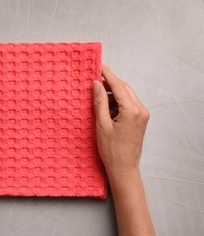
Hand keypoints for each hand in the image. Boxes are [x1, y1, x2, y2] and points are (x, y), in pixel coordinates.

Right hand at [92, 64, 149, 183]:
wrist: (124, 169)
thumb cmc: (111, 150)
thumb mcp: (102, 125)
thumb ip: (100, 103)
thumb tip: (96, 84)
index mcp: (132, 110)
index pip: (119, 85)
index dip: (107, 74)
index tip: (98, 64)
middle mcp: (141, 110)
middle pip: (124, 88)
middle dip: (110, 81)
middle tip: (94, 76)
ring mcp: (142, 115)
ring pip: (126, 95)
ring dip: (113, 91)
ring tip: (97, 92)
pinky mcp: (140, 120)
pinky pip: (128, 104)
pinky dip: (117, 101)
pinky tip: (105, 104)